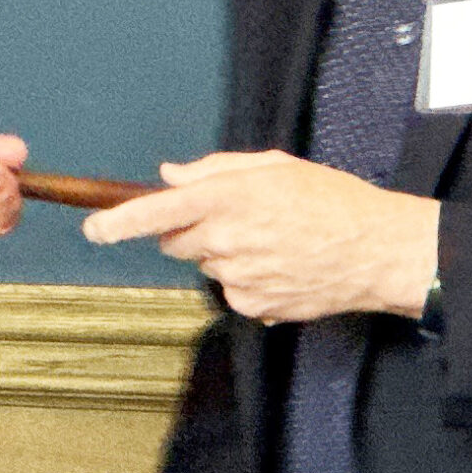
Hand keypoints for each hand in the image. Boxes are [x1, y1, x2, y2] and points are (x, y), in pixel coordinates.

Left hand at [80, 149, 438, 324]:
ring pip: (206, 266)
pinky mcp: (253, 305)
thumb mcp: (274, 167)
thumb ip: (215, 168)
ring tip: (272, 241)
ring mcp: (238, 277)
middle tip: (233, 219)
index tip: (94, 229)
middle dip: (188, 231)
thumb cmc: (332, 201)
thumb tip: (172, 175)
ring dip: (224, 254)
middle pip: (175, 241)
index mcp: (228, 197)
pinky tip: (280, 265)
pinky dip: (246, 279)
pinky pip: (231, 291)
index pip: (156, 211)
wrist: (377, 250)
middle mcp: (227, 239)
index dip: (118, 222)